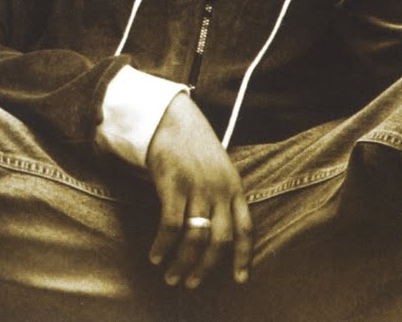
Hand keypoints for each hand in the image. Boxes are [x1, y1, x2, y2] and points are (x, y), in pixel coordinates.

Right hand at [145, 93, 252, 288]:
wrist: (170, 117)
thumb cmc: (192, 145)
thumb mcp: (217, 168)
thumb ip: (222, 195)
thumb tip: (214, 231)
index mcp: (235, 186)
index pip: (246, 228)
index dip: (244, 256)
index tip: (240, 279)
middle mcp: (220, 189)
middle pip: (220, 240)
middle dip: (206, 267)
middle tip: (192, 283)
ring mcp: (197, 187)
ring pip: (195, 238)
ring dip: (182, 262)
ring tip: (171, 276)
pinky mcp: (173, 184)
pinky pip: (171, 225)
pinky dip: (163, 245)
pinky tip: (156, 255)